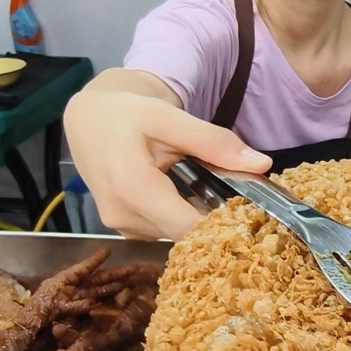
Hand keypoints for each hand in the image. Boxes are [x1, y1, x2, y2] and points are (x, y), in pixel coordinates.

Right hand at [63, 86, 270, 240]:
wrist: (88, 119)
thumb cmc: (127, 114)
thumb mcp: (170, 118)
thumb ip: (214, 142)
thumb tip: (262, 164)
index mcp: (131, 187)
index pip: (188, 227)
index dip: (222, 227)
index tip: (250, 214)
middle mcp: (122, 215)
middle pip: (183, 235)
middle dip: (214, 223)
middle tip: (239, 202)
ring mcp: (121, 226)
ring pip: (174, 236)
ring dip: (196, 220)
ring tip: (212, 194)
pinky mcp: (124, 228)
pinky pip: (162, 231)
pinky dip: (180, 218)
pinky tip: (188, 198)